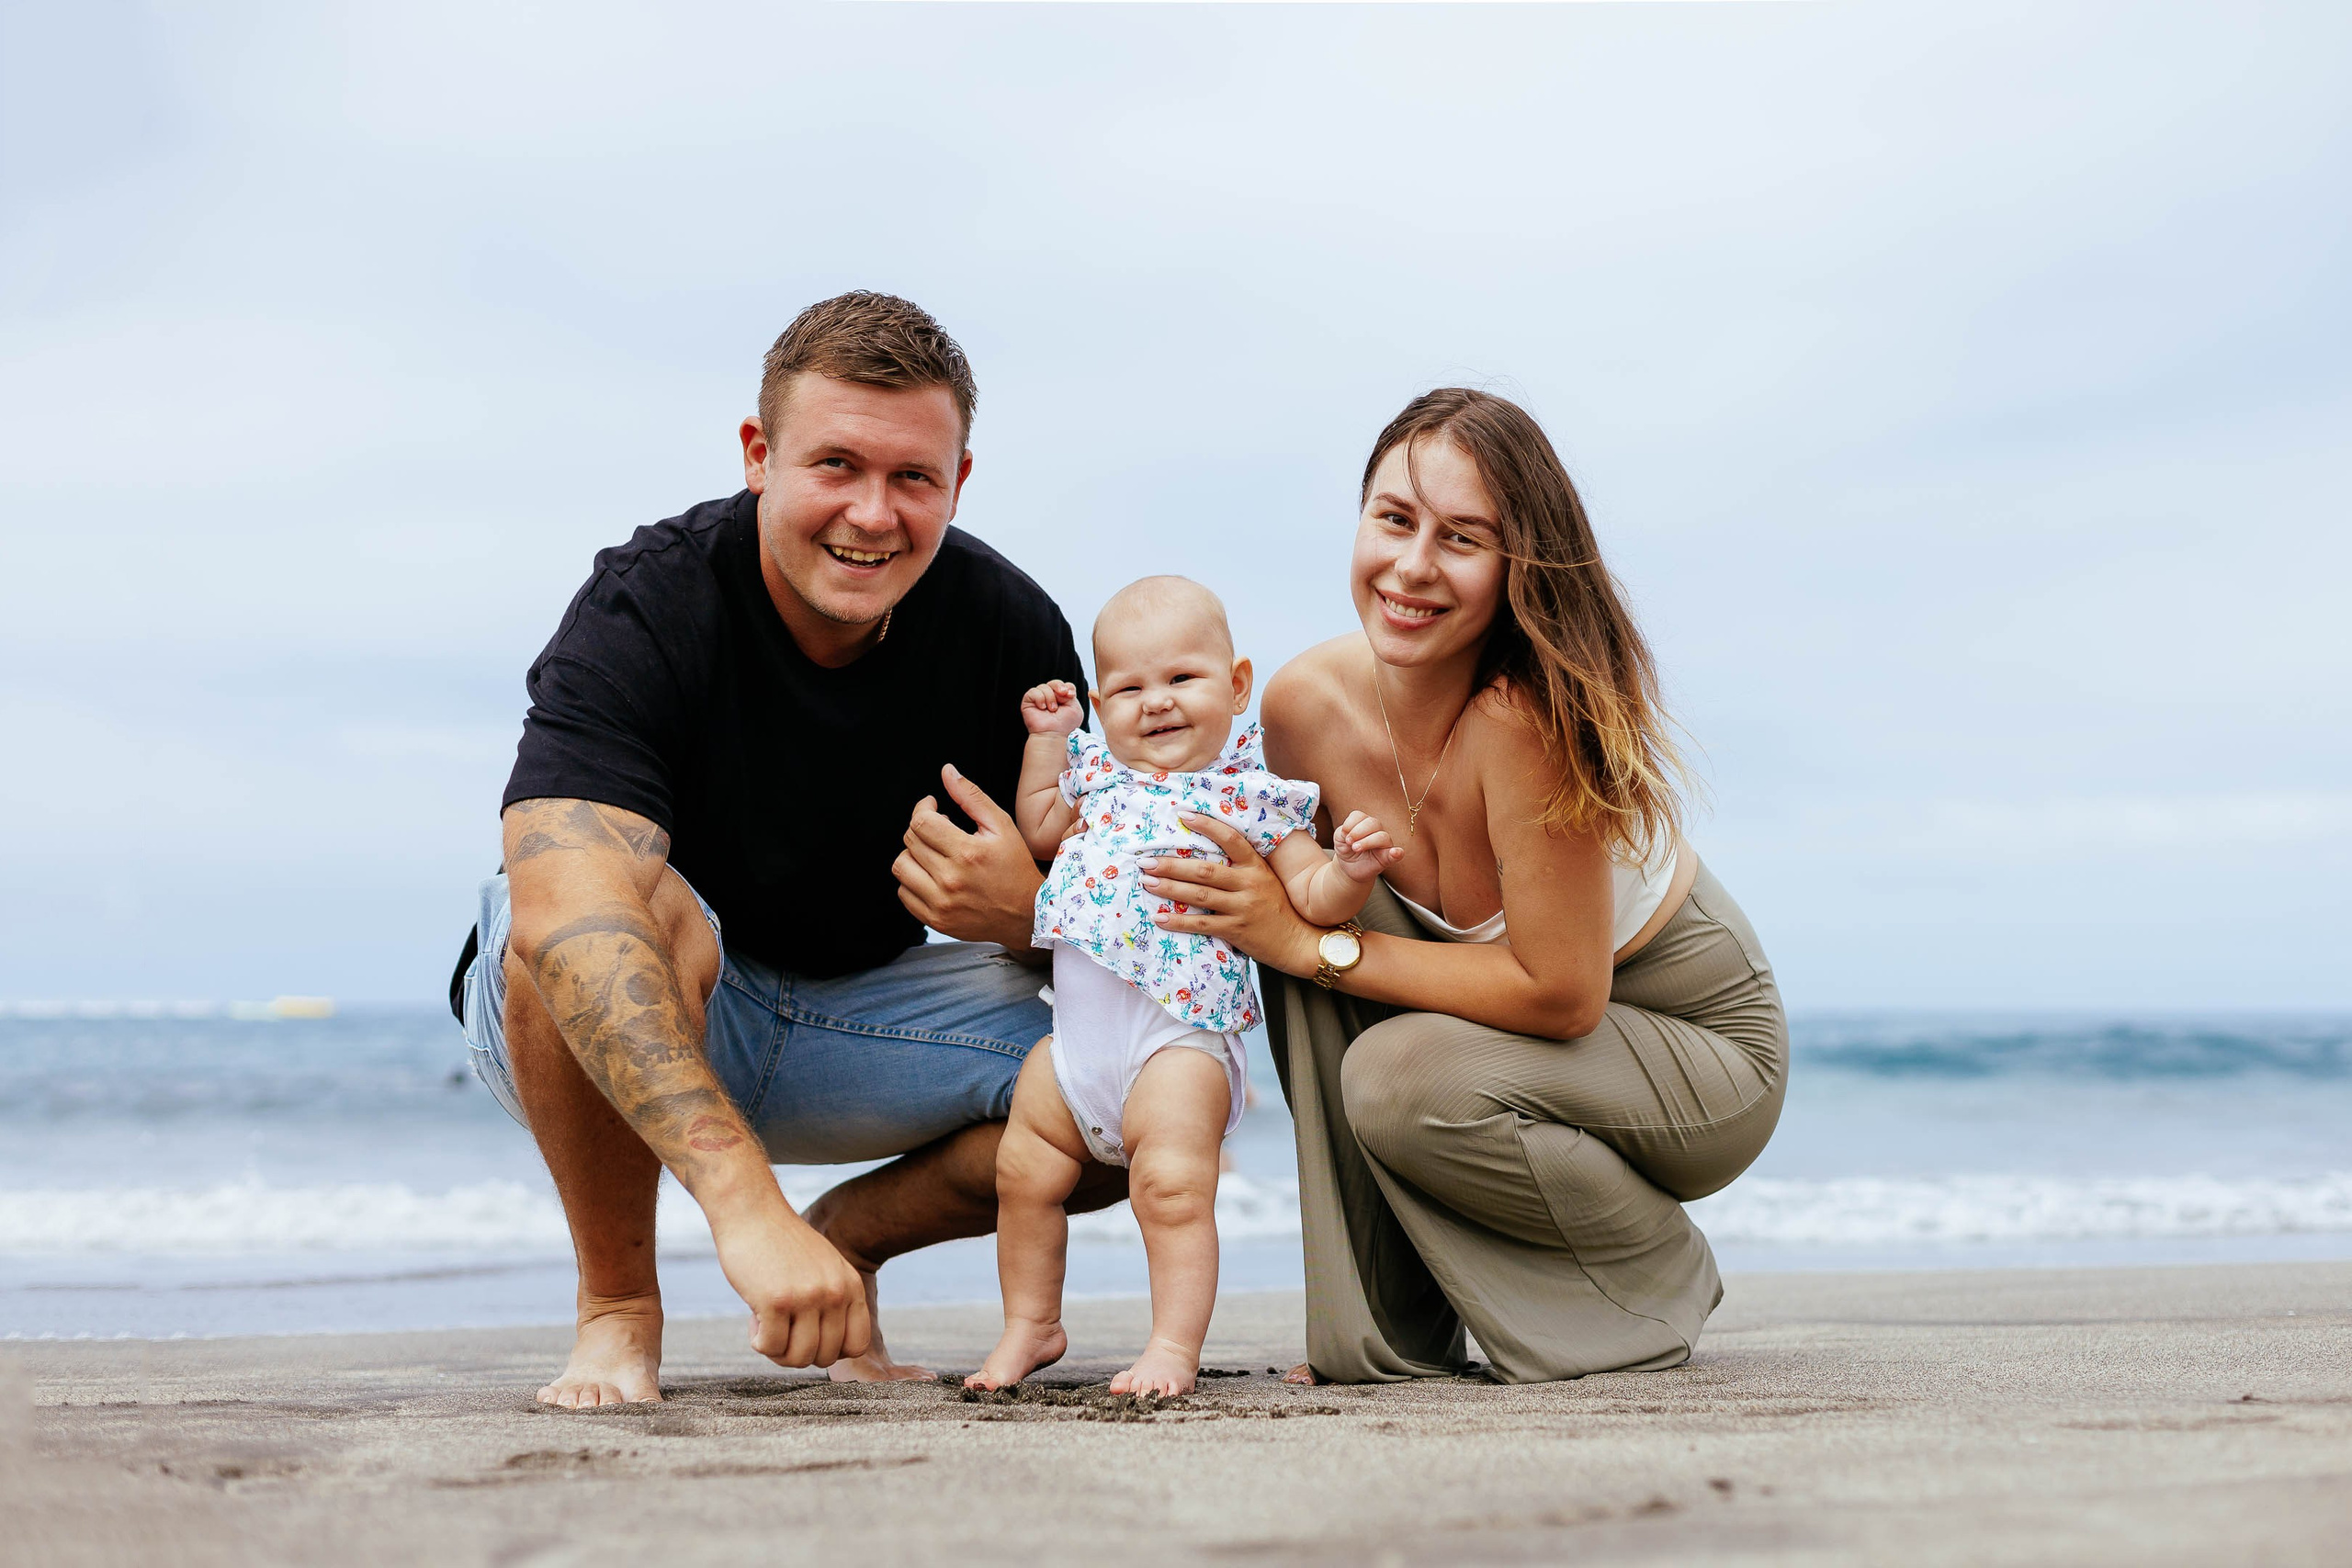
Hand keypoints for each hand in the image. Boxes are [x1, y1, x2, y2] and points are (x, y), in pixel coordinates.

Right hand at [707, 1200, 871, 1368]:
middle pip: (825, 1357)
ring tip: (767, 1324)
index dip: (830, 1351)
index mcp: (851, 1286)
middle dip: (798, 1352)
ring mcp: (808, 1297)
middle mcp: (835, 1293)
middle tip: (781, 1329)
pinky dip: (759, 1342)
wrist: (752, 1211)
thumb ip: (835, 1302)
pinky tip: (754, 1319)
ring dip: (777, 1351)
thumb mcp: (825, 1268)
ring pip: (798, 1358)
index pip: (857, 1345)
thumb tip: (832, 1351)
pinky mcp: (777, 1301)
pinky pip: (771, 1348)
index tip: (809, 1336)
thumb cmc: (782, 1245)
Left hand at [895, 763, 1045, 951]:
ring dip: (913, 854)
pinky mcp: (935, 919)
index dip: (923, 808)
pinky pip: (903, 893)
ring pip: (901, 866)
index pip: (921, 821)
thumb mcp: (1001, 826)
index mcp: (968, 852)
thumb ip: (972, 797)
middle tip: (939, 831)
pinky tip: (931, 875)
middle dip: (921, 828)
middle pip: (910, 841)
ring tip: (932, 853)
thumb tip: (948, 773)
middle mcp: (951, 879)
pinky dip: (912, 881)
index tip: (931, 807)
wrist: (1027, 915)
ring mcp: (941, 902)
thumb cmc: (1016, 870)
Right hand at [1020, 680, 1083, 736]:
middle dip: (1059, 687)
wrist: (1053, 734)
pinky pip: (1034, 691)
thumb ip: (1071, 694)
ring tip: (1051, 709)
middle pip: (1054, 683)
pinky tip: (1042, 708)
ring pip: (1044, 687)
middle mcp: (1050, 698)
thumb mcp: (1075, 708)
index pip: (1064, 685)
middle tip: (1062, 694)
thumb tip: (1062, 688)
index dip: (1067, 687)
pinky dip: (1040, 698)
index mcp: (1061, 699)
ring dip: (1050, 698)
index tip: (1070, 695)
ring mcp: (1039, 699)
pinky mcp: (1028, 701)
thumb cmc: (1064, 725)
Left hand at [1140, 811, 1320, 976]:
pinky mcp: (1237, 930)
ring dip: (1170, 888)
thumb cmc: (1279, 907)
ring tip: (1147, 882)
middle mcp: (1249, 884)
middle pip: (1205, 870)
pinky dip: (1179, 921)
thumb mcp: (1267, 879)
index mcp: (1256, 867)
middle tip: (1147, 861)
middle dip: (1172, 864)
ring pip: (1200, 895)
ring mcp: (1243, 907)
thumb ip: (1244, 866)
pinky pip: (1202, 924)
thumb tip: (1210, 850)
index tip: (1183, 815)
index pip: (1231, 839)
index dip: (1207, 825)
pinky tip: (1160, 918)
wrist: (1299, 941)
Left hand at [1331, 811, 1402, 882]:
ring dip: (1368, 841)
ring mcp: (1383, 844)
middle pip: (1373, 823)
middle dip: (1359, 832)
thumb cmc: (1345, 849)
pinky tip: (1395, 853)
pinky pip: (1397, 854)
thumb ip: (1343, 832)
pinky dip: (1397, 853)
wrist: (1347, 868)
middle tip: (1349, 842)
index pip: (1360, 816)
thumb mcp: (1339, 839)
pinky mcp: (1387, 858)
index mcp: (1363, 824)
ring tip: (1355, 848)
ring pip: (1383, 836)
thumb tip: (1351, 832)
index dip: (1350, 823)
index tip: (1343, 834)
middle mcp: (1376, 831)